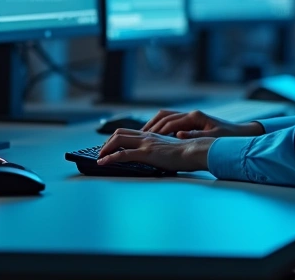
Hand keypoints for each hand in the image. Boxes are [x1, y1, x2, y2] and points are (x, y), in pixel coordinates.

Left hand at [97, 129, 214, 171]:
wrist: (195, 151)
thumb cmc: (187, 153)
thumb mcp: (171, 149)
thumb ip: (161, 150)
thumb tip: (157, 157)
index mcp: (152, 135)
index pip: (128, 132)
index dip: (115, 138)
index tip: (109, 147)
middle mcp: (147, 136)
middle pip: (119, 133)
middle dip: (107, 143)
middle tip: (101, 153)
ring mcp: (146, 143)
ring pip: (118, 140)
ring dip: (105, 148)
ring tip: (99, 158)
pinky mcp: (146, 153)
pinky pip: (122, 154)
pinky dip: (109, 158)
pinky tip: (102, 163)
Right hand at [142, 109, 264, 138]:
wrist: (240, 133)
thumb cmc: (228, 136)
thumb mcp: (213, 138)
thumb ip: (194, 136)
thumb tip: (177, 135)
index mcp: (195, 116)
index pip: (170, 122)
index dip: (157, 130)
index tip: (145, 138)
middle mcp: (191, 114)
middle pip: (164, 116)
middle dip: (151, 125)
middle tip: (139, 136)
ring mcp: (191, 116)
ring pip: (166, 116)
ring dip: (154, 124)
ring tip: (143, 135)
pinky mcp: (192, 121)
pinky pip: (172, 121)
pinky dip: (161, 126)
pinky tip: (155, 135)